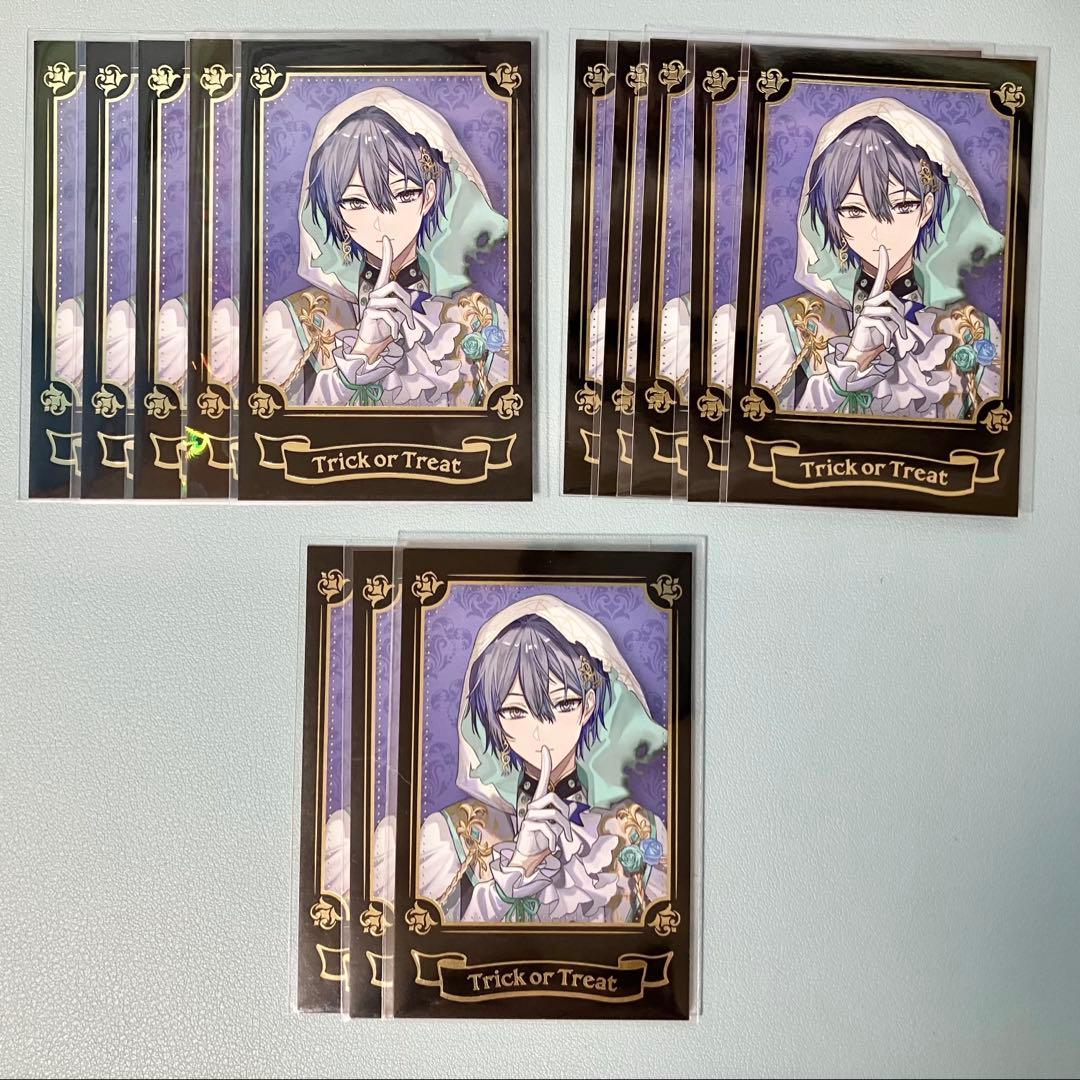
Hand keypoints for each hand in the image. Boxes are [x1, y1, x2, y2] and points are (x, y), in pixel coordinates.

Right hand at [356, 234, 417, 347]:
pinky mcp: (370, 314)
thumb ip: (403, 305)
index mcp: (382, 292)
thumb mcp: (397, 316)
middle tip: (411, 320)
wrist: (370, 345)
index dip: (386, 254)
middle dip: (407, 302)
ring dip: (406, 317)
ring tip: (407, 328)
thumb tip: (412, 297)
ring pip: (396, 302)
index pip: (384, 269)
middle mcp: (375, 294)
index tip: (386, 238)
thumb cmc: (384, 328)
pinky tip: (394, 335)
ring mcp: (371, 303)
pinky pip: (389, 316)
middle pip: (395, 286)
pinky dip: (396, 327)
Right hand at [508, 747, 573, 876]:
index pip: (542, 780)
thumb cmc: (541, 841)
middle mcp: (533, 805)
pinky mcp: (528, 825)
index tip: (545, 748)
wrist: (527, 859)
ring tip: (561, 841)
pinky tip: (552, 847)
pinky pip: (548, 827)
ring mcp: (529, 814)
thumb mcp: (554, 828)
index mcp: (540, 803)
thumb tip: (570, 809)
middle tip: (569, 833)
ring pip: (554, 814)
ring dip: (563, 830)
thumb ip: (561, 817)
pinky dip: (554, 839)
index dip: (544, 764)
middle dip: (565, 815)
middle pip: (554, 798)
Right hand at [847, 246, 911, 370]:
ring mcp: (864, 312)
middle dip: (900, 312)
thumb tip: (905, 307)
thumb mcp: (888, 324)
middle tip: (903, 329)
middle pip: (890, 296)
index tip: (883, 248)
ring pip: (889, 311)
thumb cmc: (875, 337)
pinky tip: (888, 343)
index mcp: (875, 301)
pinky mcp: (863, 322)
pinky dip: (889, 335)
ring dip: (898, 326)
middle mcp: (868, 303)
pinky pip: (883, 324)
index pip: (879, 278)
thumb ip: (895, 314)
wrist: (861, 353)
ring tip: (899, 337)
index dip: (882, 263)